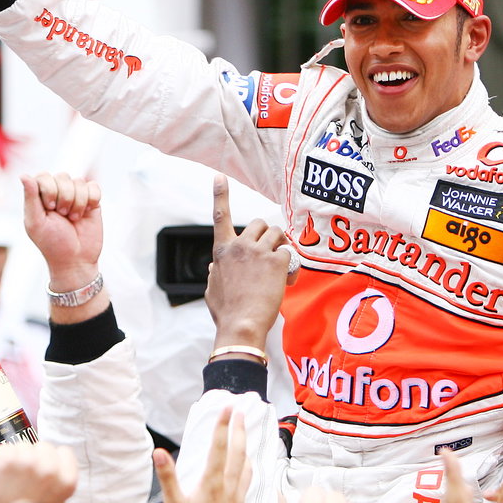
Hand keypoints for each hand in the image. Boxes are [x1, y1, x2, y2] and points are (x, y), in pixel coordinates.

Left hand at [0, 442, 79, 502]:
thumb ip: (61, 479)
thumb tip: (60, 453)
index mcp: (66, 482)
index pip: (64, 452)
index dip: (54, 461)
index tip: (44, 474)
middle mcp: (49, 471)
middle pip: (44, 446)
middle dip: (36, 456)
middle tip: (26, 477)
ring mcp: (26, 464)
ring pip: (24, 445)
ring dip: (18, 457)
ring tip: (12, 478)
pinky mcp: (5, 461)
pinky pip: (5, 448)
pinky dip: (1, 457)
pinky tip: (1, 474)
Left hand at [21, 173, 103, 288]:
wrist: (76, 259)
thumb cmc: (52, 243)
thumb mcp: (35, 222)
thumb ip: (30, 197)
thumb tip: (23, 175)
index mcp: (40, 195)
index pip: (44, 176)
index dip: (49, 190)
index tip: (50, 209)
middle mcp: (57, 192)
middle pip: (62, 176)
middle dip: (64, 198)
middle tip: (63, 216)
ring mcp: (76, 195)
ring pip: (79, 181)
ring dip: (77, 202)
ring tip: (74, 218)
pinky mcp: (92, 200)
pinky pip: (94, 186)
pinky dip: (91, 200)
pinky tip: (86, 213)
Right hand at [154, 407, 251, 502]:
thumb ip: (168, 477)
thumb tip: (159, 453)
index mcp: (211, 483)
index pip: (219, 446)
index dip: (223, 425)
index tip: (228, 407)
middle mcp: (228, 487)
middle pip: (237, 450)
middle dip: (238, 428)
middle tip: (240, 411)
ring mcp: (237, 497)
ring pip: (246, 464)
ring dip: (245, 445)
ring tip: (245, 433)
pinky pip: (248, 480)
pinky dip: (248, 466)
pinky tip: (248, 466)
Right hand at [205, 175, 291, 348]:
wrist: (241, 325)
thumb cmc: (225, 312)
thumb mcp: (211, 288)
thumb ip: (214, 272)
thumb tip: (214, 266)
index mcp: (222, 250)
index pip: (220, 216)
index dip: (220, 194)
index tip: (219, 177)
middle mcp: (240, 246)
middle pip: (259, 223)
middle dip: (267, 235)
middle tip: (271, 252)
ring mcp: (259, 252)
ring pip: (277, 234)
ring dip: (281, 246)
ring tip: (280, 266)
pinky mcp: (276, 261)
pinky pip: (289, 253)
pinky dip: (291, 265)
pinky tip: (287, 280)